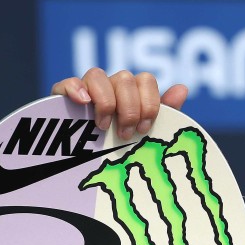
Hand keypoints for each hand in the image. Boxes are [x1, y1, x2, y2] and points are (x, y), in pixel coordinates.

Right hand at [51, 68, 188, 139]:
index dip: (149, 103)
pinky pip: (69, 81)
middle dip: (129, 108)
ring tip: (103, 127)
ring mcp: (86, 90)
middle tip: (125, 134)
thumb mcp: (145, 135)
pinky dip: (76, 88)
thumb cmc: (121, 149)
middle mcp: (111, 86)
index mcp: (133, 93)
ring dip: (105, 102)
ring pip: (97, 75)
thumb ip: (165, 113)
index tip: (144, 128)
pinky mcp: (62, 97)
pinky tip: (83, 102)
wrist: (83, 169)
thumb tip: (182, 88)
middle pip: (125, 78)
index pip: (146, 80)